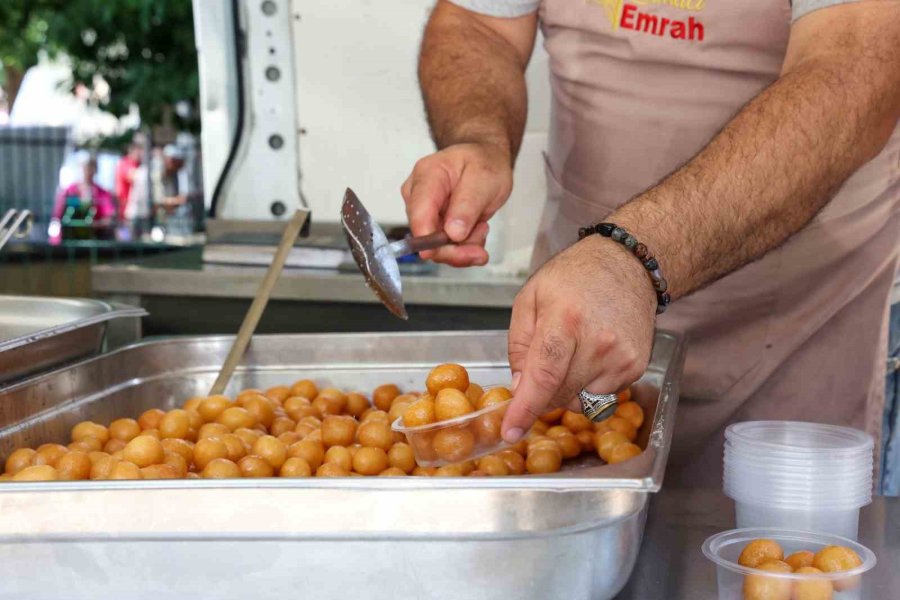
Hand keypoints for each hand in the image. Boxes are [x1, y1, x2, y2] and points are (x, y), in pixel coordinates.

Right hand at [401, 142, 512, 266]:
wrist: (486, 161)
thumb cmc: (483, 163)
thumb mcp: (484, 178)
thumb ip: (468, 205)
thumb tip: (452, 233)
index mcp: (427, 175)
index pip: (419, 211)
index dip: (426, 236)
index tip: (439, 252)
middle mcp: (418, 194)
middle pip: (424, 234)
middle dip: (453, 247)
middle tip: (480, 247)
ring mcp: (423, 211)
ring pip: (435, 246)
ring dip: (463, 247)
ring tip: (481, 227)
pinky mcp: (431, 225)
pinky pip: (444, 247)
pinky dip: (464, 246)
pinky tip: (475, 231)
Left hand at [501, 235, 656, 441]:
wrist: (628, 264)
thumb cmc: (573, 277)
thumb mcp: (530, 298)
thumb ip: (518, 345)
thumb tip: (520, 388)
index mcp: (566, 320)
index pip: (543, 376)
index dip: (525, 409)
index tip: (510, 432)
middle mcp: (599, 343)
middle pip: (560, 395)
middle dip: (541, 393)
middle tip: (540, 367)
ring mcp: (621, 358)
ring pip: (580, 400)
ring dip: (567, 388)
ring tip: (572, 351)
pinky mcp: (636, 368)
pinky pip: (601, 395)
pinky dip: (588, 383)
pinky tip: (591, 353)